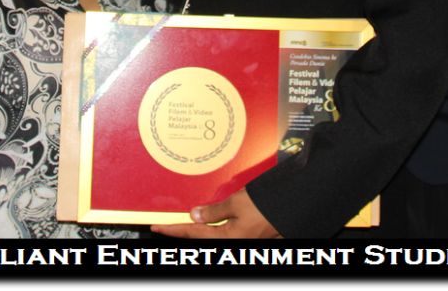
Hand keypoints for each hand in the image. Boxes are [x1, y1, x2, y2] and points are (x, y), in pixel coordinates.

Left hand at [151, 188, 280, 238]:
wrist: (290, 209)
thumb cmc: (265, 207)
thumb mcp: (236, 203)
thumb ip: (214, 211)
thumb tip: (195, 215)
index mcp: (227, 238)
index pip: (192, 233)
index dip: (173, 229)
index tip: (157, 227)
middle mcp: (232, 243)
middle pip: (200, 239)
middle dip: (183, 232)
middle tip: (166, 227)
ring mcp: (240, 242)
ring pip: (211, 238)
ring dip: (197, 231)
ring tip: (183, 225)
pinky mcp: (246, 237)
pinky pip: (222, 234)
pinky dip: (211, 229)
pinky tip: (207, 224)